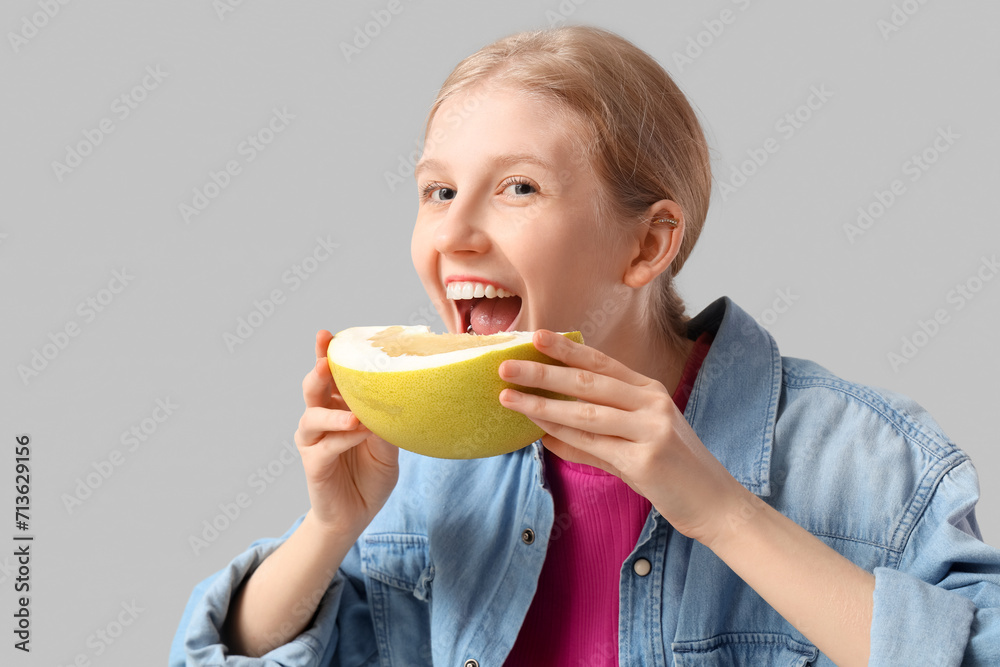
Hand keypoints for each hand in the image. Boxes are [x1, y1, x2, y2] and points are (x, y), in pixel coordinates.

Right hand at [294, 330, 398, 536]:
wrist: (356, 515)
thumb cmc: (371, 475)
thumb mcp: (387, 447)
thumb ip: (385, 424)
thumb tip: (395, 399)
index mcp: (339, 407)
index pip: (331, 376)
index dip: (325, 354)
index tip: (327, 334)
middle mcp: (321, 418)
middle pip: (313, 388)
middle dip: (318, 370)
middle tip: (324, 361)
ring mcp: (314, 440)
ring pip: (313, 415)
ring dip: (334, 412)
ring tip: (355, 415)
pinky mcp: (313, 463)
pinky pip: (326, 446)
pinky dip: (343, 437)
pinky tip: (358, 433)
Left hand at [497, 329, 748, 544]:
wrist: (716, 504)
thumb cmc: (674, 472)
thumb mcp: (635, 443)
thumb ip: (592, 438)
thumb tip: (545, 433)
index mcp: (650, 391)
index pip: (601, 363)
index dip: (567, 348)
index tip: (536, 335)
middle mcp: (652, 403)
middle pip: (588, 382)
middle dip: (543, 372)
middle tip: (507, 366)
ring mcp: (651, 430)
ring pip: (586, 412)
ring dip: (543, 404)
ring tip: (509, 398)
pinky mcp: (646, 460)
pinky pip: (595, 445)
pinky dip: (563, 437)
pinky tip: (538, 432)